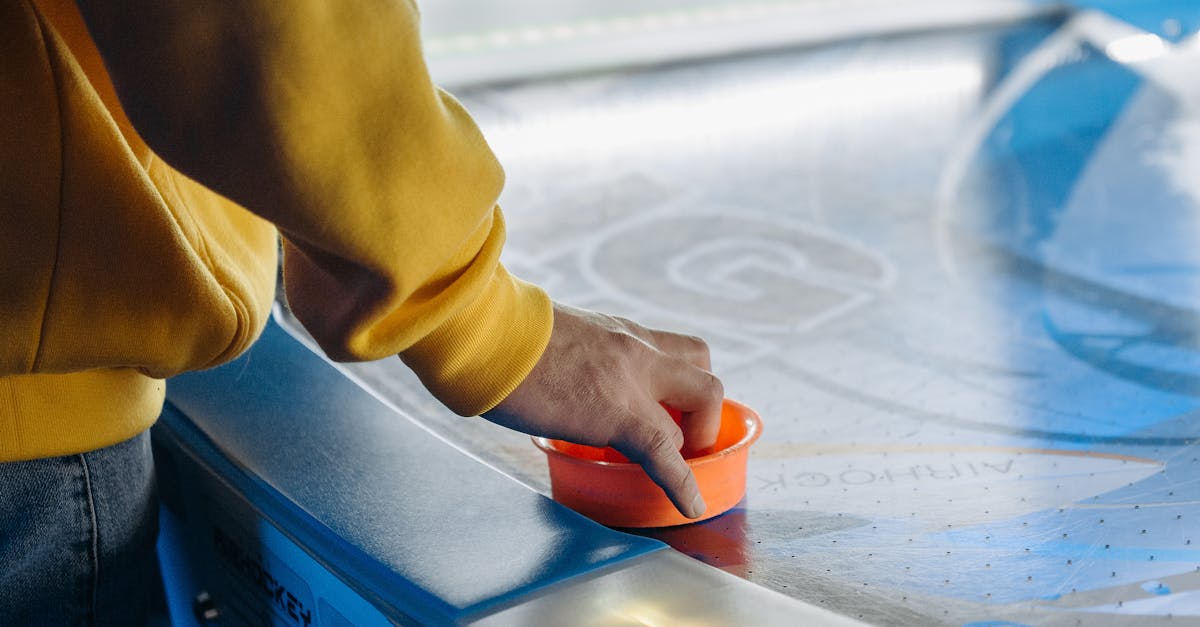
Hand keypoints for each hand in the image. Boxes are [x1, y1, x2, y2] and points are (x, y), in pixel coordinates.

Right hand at [484, 303, 723, 518]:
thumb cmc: (494, 333)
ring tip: (669, 464)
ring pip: (705, 399)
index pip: (673, 348)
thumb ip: (562, 356)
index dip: (683, 380)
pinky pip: (668, 453)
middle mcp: (635, 348)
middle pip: (704, 367)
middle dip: (702, 408)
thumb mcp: (544, 337)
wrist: (484, 333)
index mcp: (614, 331)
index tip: (672, 409)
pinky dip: (683, 483)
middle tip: (679, 435)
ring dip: (694, 436)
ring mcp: (633, 379)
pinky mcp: (620, 415)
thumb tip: (543, 376)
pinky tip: (689, 506)